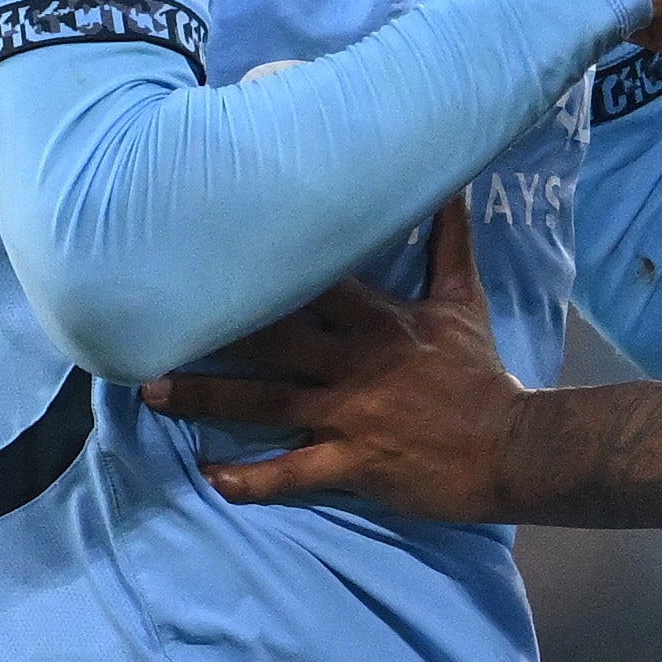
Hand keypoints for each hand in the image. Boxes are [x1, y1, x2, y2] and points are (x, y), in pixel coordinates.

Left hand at [141, 198, 523, 512]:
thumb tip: (451, 180)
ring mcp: (350, 414)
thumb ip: (448, 240)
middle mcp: (352, 362)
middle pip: (269, 341)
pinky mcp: (355, 462)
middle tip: (149, 324)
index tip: (204, 247)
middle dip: (210, 333)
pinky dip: (252, 481)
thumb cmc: (479, 373)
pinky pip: (294, 473)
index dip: (257, 265)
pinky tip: (212, 480)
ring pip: (265, 404)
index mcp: (374, 320)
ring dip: (208, 399)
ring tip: (154, 395)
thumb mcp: (463, 299)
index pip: (308, 282)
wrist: (512, 445)